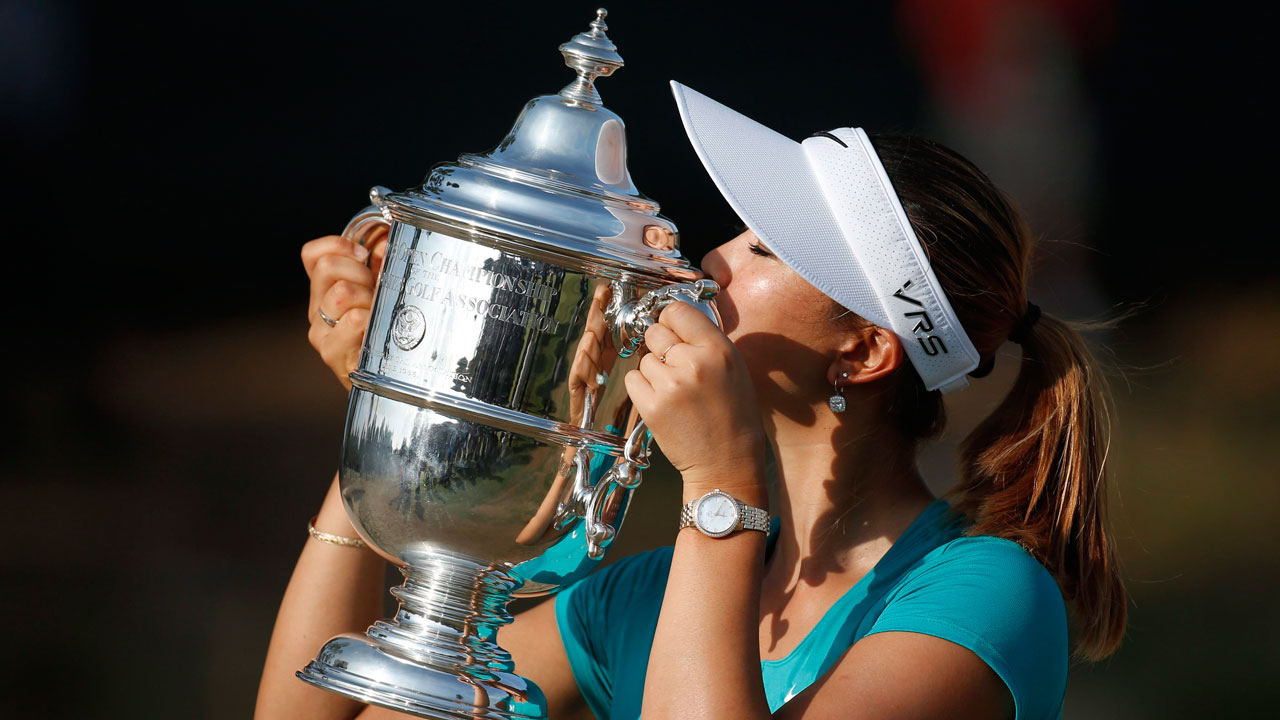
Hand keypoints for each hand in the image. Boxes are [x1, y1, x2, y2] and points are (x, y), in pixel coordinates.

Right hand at [301, 227, 388, 389]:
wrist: (384, 383)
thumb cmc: (386, 334)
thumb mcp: (383, 292)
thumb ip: (383, 264)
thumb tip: (386, 241)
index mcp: (324, 290)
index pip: (312, 254)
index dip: (337, 244)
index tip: (363, 254)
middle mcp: (317, 309)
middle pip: (329, 267)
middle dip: (361, 272)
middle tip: (377, 292)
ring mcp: (321, 332)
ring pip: (342, 292)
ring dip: (369, 298)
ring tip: (379, 316)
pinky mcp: (332, 353)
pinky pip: (354, 319)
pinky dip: (371, 321)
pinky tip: (378, 333)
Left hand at [623, 301, 765, 492]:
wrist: (727, 464)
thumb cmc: (734, 417)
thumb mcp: (735, 369)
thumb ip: (707, 343)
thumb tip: (675, 320)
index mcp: (718, 350)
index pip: (678, 311)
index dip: (671, 320)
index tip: (673, 330)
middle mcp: (693, 363)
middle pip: (654, 332)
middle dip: (661, 346)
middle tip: (675, 367)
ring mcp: (670, 385)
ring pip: (643, 359)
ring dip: (653, 371)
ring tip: (675, 392)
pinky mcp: (651, 407)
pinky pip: (632, 380)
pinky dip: (642, 388)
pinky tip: (662, 401)